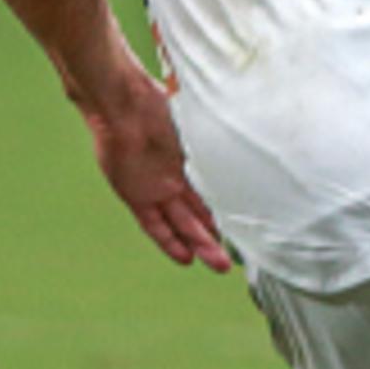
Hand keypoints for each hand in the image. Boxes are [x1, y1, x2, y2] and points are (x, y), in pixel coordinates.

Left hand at [79, 64, 231, 270]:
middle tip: (230, 261)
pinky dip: (168, 241)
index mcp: (189, 160)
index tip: (240, 231)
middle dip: (213, 239)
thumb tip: (246, 136)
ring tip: (218, 265)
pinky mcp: (135, 196)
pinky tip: (184, 258)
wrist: (123, 104)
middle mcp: (173, 179)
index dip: (222, 214)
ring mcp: (155, 189)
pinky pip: (154, 225)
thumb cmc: (157, 103)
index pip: (209, 195)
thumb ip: (212, 138)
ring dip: (198, 244)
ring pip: (180, 224)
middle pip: (196, 216)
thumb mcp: (193, 123)